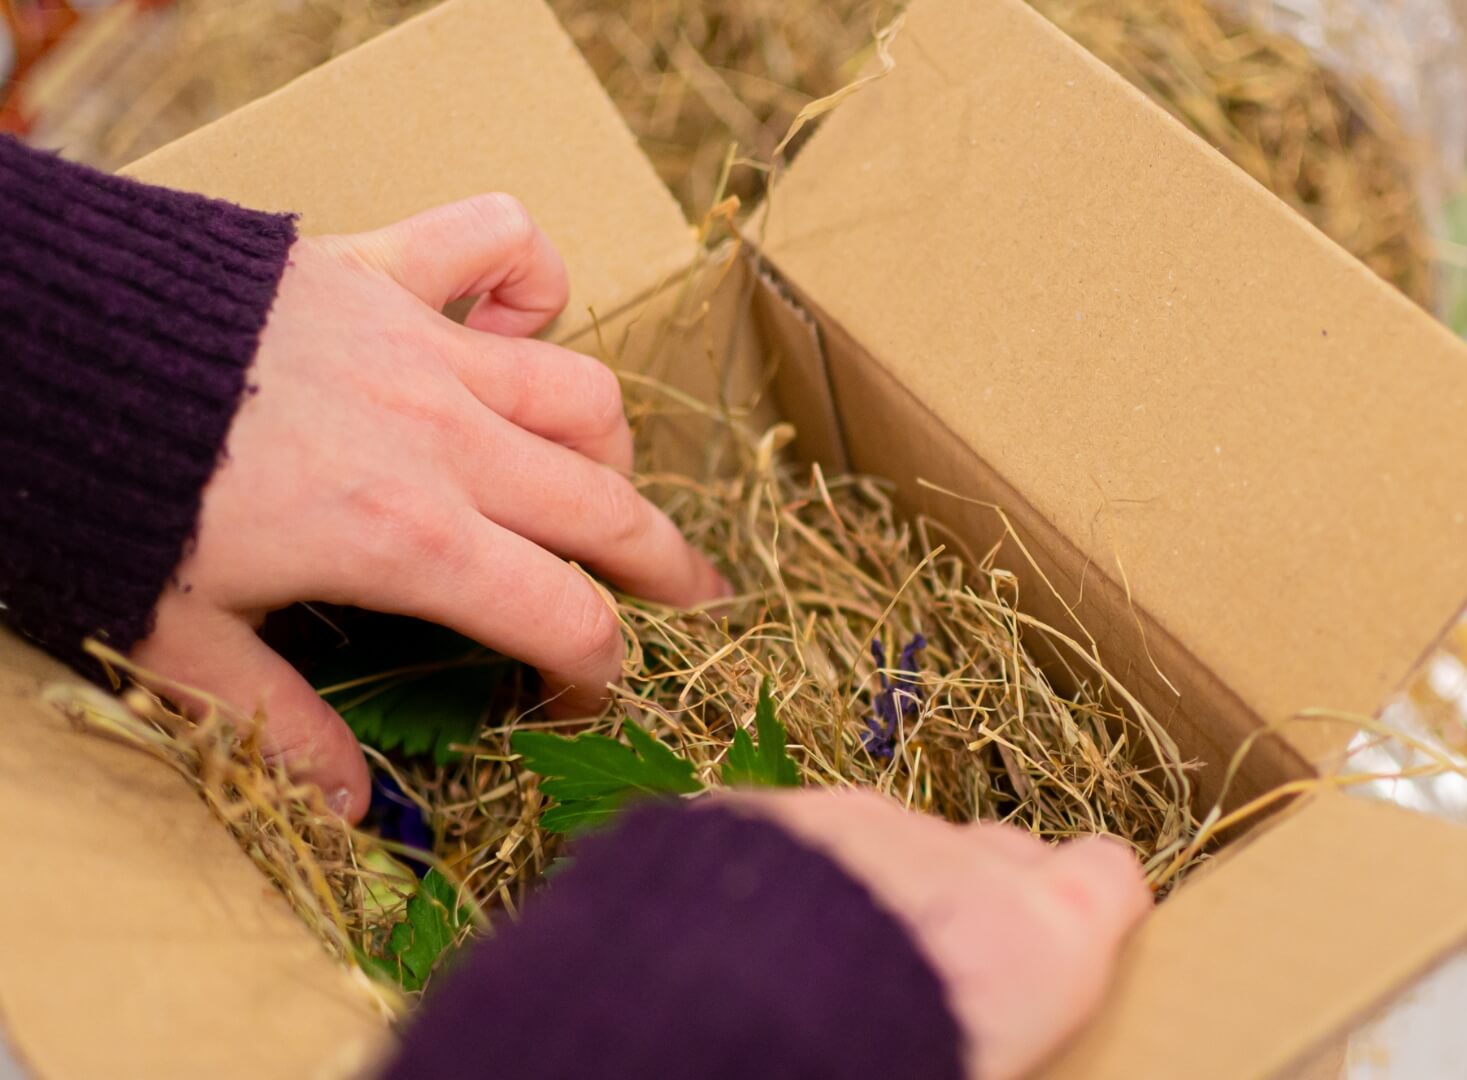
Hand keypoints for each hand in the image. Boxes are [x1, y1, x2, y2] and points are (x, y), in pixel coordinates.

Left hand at [132, 194, 730, 821]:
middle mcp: (445, 441)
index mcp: (408, 540)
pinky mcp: (385, 267)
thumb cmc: (105, 493)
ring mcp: (426, 345)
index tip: (589, 697)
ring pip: (583, 392)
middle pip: (609, 506)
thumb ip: (279, 723)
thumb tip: (350, 811)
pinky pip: (503, 242)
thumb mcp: (180, 635)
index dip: (599, 672)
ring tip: (603, 478)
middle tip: (692, 597)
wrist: (32, 340)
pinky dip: (530, 276)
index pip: (565, 617)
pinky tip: (512, 321)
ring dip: (610, 445)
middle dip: (665, 564)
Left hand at [738, 790, 1150, 1079]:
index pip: (1110, 877)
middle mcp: (970, 861)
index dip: (1090, 905)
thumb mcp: (992, 1062)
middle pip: (1002, 856)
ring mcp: (872, 826)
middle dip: (978, 901)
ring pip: (896, 846)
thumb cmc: (894, 1065)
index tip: (1064, 948)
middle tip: (933, 983)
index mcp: (1047, 932)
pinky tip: (760, 947)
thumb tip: (987, 1037)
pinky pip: (807, 843)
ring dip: (882, 895)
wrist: (743, 1015)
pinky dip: (802, 881)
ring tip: (833, 975)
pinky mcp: (782, 818)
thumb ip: (1003, 1029)